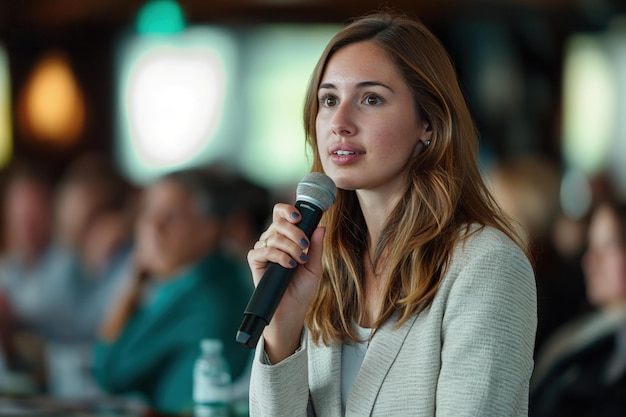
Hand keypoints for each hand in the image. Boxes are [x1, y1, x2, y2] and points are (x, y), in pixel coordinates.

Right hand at [247, 203, 324, 361]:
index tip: (299, 217)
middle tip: (304, 245)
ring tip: (299, 261)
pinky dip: (278, 256)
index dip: (288, 210)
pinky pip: (263, 250)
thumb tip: (320, 227)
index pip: (281, 214)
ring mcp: (263, 250)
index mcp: (286, 237)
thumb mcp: (314, 266)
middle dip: (294, 231)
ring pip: (273, 236)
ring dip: (290, 247)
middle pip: (278, 222)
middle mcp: (273, 240)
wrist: (292, 309)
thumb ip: (316, 246)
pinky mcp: (255, 261)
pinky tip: (288, 265)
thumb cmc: (302, 288)